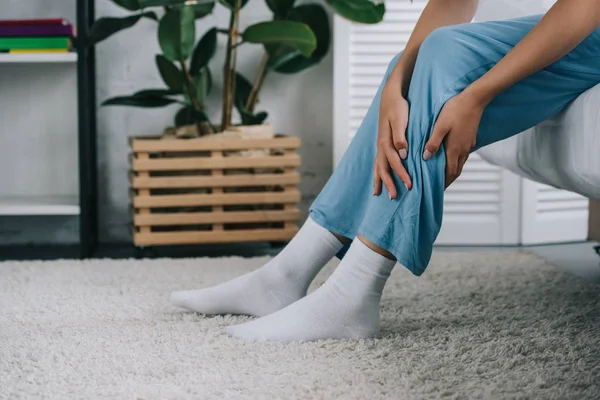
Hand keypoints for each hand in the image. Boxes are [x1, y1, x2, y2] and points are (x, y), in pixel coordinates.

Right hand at [374, 76, 412, 198]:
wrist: (390, 96)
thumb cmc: (398, 107)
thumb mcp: (401, 119)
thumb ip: (401, 137)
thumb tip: (403, 154)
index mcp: (386, 141)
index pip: (394, 162)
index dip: (401, 174)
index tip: (410, 185)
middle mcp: (381, 146)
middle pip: (382, 168)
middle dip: (388, 183)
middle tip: (394, 197)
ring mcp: (380, 145)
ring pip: (377, 167)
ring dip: (380, 180)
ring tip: (379, 194)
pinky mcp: (383, 144)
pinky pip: (378, 162)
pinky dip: (378, 172)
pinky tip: (380, 178)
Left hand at [423, 91, 483, 187]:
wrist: (474, 99)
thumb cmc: (455, 110)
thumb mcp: (440, 126)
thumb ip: (433, 142)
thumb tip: (426, 158)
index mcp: (454, 149)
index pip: (449, 173)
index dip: (443, 183)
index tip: (436, 190)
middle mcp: (463, 150)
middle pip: (455, 172)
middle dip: (447, 181)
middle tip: (438, 187)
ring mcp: (468, 145)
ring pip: (460, 164)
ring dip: (452, 172)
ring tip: (443, 177)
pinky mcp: (470, 139)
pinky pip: (462, 156)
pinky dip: (456, 162)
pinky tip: (450, 160)